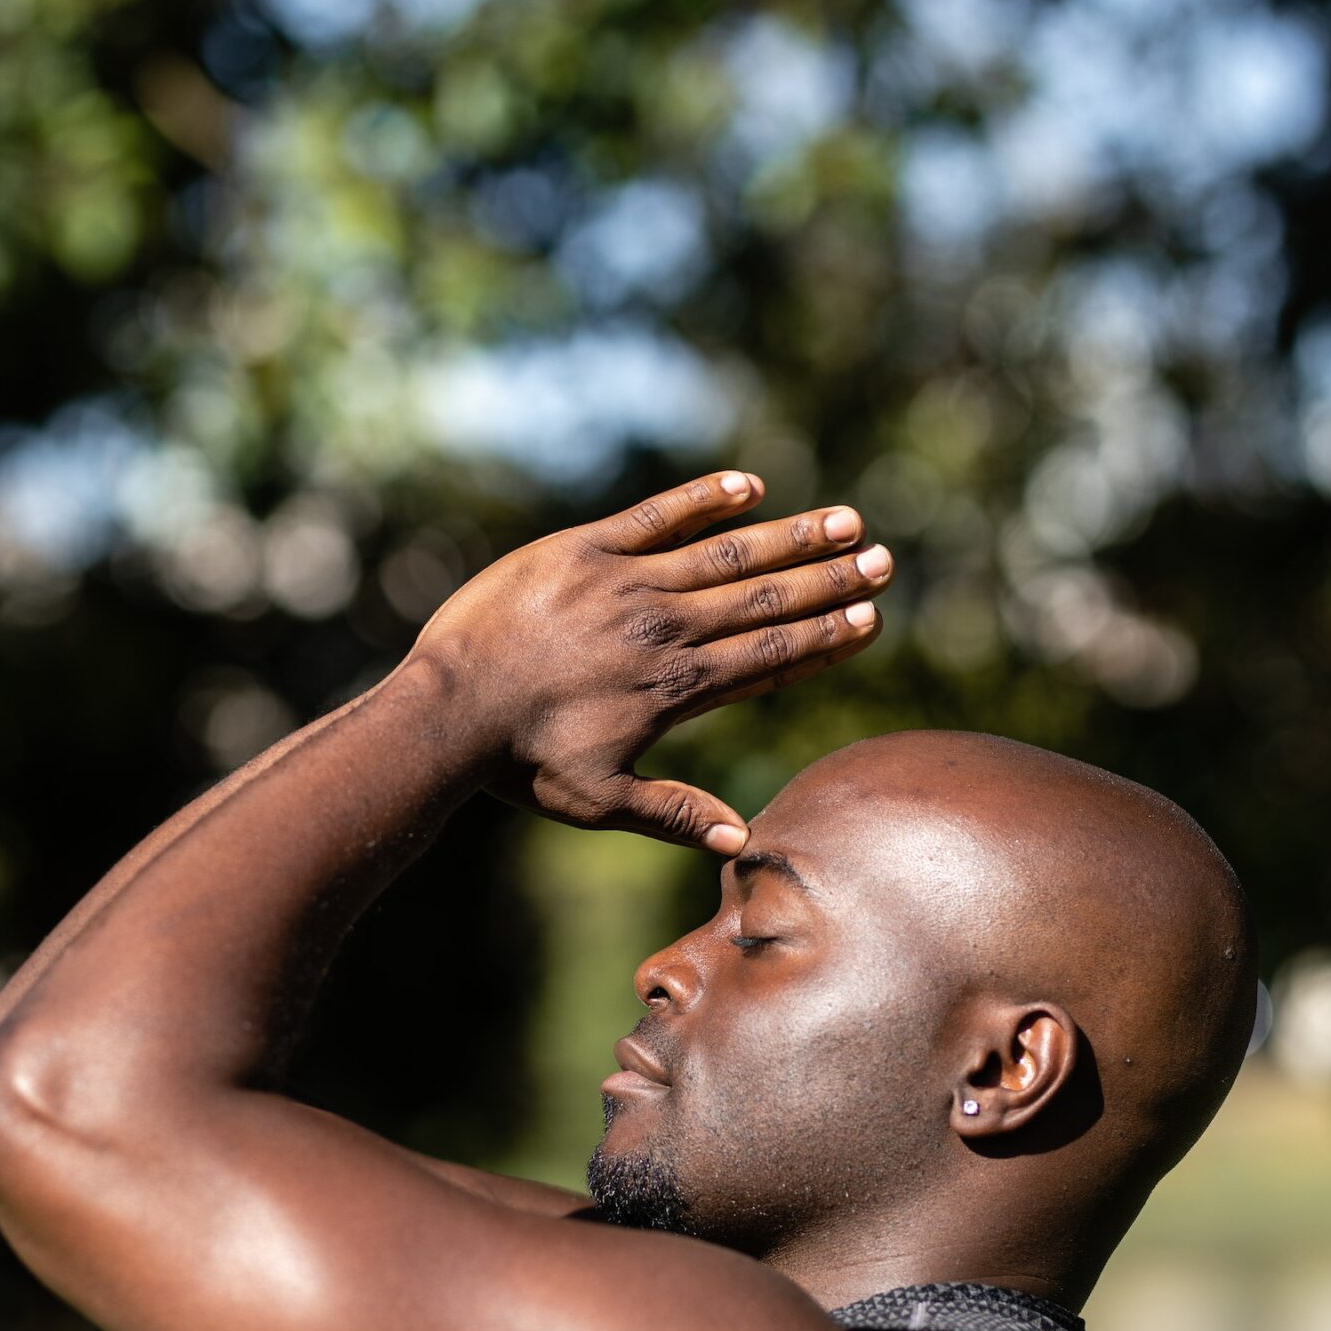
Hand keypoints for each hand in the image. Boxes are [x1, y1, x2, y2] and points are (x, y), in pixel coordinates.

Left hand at [413, 469, 891, 850]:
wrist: (447, 712)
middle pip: (766, 600)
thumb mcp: (601, 803)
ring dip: (791, 536)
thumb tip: (745, 844)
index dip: (826, 638)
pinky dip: (706, 498)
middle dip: (831, 581)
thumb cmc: (519, 765)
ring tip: (846, 520)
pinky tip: (751, 487)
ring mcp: (625, 584)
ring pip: (726, 554)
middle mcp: (664, 630)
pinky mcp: (582, 550)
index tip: (872, 620)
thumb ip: (677, 815)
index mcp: (675, 689)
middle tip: (884, 561)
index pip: (770, 656)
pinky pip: (657, 516)